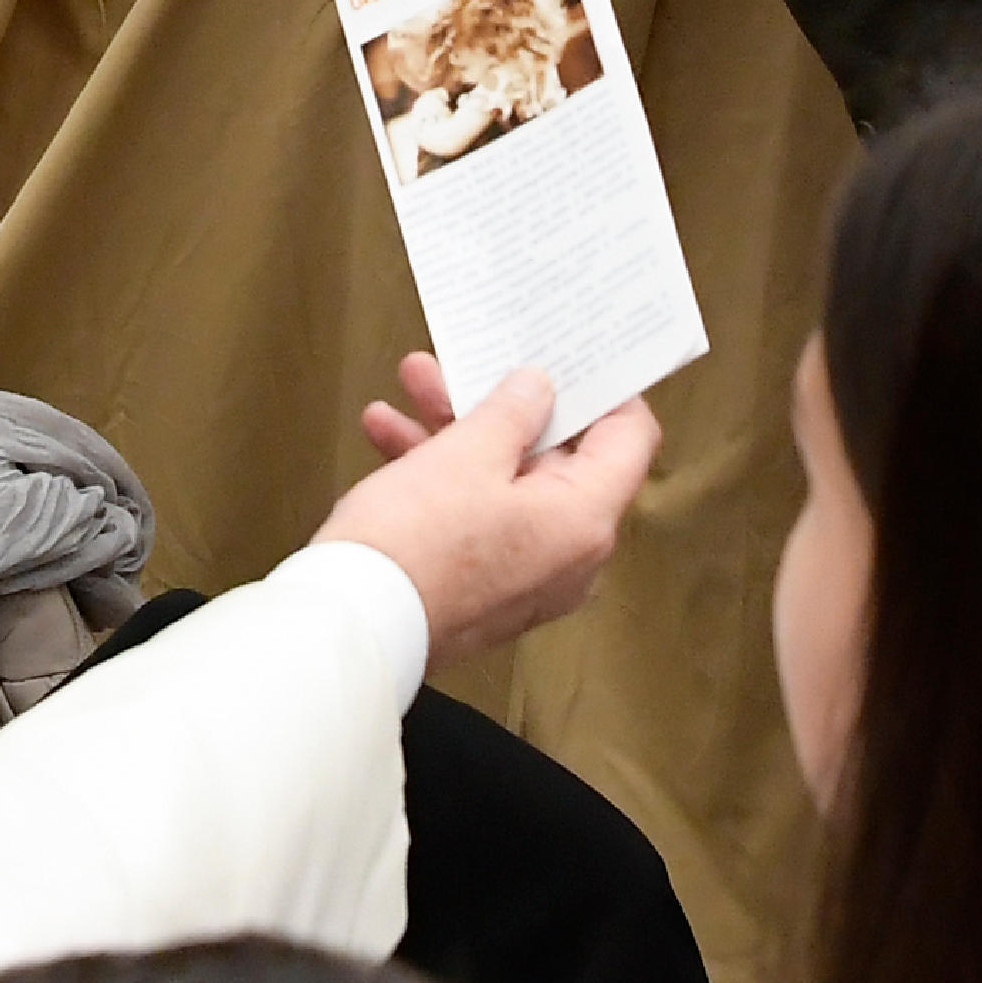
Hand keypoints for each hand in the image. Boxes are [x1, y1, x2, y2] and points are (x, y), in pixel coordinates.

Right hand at [314, 361, 660, 670]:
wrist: (353, 628)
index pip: (628, 439)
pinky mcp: (482, 587)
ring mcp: (525, 576)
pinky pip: (477, 517)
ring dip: (460, 429)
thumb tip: (538, 388)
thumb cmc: (414, 546)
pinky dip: (441, 476)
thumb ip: (512, 411)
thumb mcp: (466, 452)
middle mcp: (568, 556)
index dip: (605, 389)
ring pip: (505, 482)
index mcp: (584, 520)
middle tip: (475, 361)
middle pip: (557, 458)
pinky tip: (389, 433)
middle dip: (504, 402)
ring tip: (415, 384)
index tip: (576, 354)